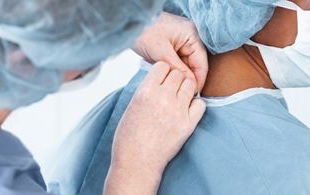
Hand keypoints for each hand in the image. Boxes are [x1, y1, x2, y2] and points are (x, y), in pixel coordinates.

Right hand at [104, 62, 205, 194]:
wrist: (137, 162)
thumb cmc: (128, 136)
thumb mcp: (132, 105)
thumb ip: (146, 90)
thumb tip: (159, 78)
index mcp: (145, 91)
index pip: (162, 66)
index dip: (162, 71)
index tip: (161, 79)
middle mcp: (163, 97)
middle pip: (178, 73)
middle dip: (174, 78)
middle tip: (170, 89)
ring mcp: (178, 110)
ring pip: (190, 84)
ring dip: (185, 88)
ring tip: (178, 98)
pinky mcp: (188, 124)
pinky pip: (200, 103)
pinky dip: (195, 104)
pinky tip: (187, 109)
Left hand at [133, 12, 207, 91]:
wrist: (129, 24)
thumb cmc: (144, 31)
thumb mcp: (161, 52)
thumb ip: (177, 68)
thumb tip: (190, 84)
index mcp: (192, 36)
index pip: (201, 63)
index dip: (198, 80)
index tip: (192, 94)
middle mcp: (190, 38)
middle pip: (194, 65)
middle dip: (187, 79)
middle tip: (180, 94)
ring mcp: (181, 42)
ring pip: (185, 65)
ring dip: (178, 75)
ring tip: (172, 87)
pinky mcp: (171, 46)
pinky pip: (176, 62)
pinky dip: (172, 70)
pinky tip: (166, 78)